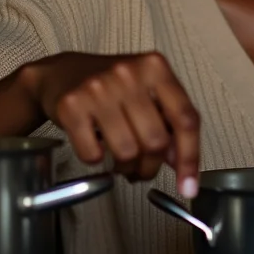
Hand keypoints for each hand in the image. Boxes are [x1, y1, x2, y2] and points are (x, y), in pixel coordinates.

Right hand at [21, 52, 199, 193]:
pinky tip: (97, 146)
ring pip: (127, 152)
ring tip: (121, 158)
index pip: (185, 118)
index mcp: (156, 67)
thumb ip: (170, 120)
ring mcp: (99, 88)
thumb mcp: (149, 91)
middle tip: (142, 166)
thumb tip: (180, 161)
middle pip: (156, 141)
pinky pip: (93, 155)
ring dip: (125, 167)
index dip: (190, 157)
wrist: (64, 72)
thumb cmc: (113, 85)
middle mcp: (129, 73)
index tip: (188, 186)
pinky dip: (97, 160)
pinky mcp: (72, 105)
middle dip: (151, 164)